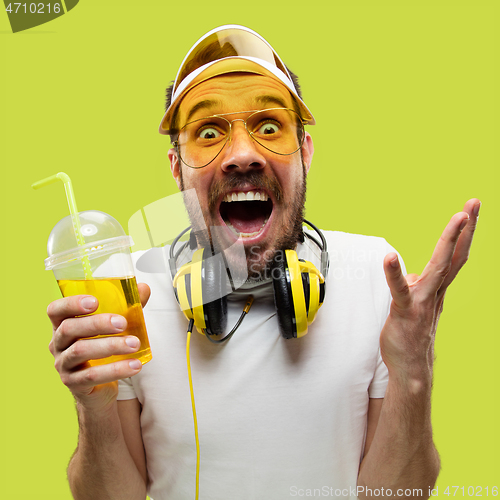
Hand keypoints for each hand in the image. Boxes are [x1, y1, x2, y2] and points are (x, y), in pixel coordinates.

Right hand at [47, 283, 150, 411]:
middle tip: (122, 323)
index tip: (94, 301)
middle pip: (69, 329)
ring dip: (110, 346)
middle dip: (97, 323)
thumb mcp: (115, 326)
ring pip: (80, 351)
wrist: (101, 386)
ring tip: (135, 344)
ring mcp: (63, 365)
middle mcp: (58, 344)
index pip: (56, 310)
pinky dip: (116, 369)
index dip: (71, 303)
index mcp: (63, 324)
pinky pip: (92, 376)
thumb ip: (127, 306)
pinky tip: (135, 365)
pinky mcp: (74, 384)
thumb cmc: (104, 347)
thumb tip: (143, 288)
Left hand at [379, 199, 479, 383]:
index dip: (462, 233)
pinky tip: (389, 257)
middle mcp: (435, 292)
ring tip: (457, 218)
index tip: (470, 210)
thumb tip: (410, 275)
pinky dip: (395, 272)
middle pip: (454, 256)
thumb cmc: (412, 333)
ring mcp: (423, 300)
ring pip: (439, 267)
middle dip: (464, 229)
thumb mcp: (416, 304)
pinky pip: (400, 289)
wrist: (411, 366)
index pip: (454, 256)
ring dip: (449, 241)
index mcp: (437, 288)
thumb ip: (417, 286)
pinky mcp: (405, 310)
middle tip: (473, 204)